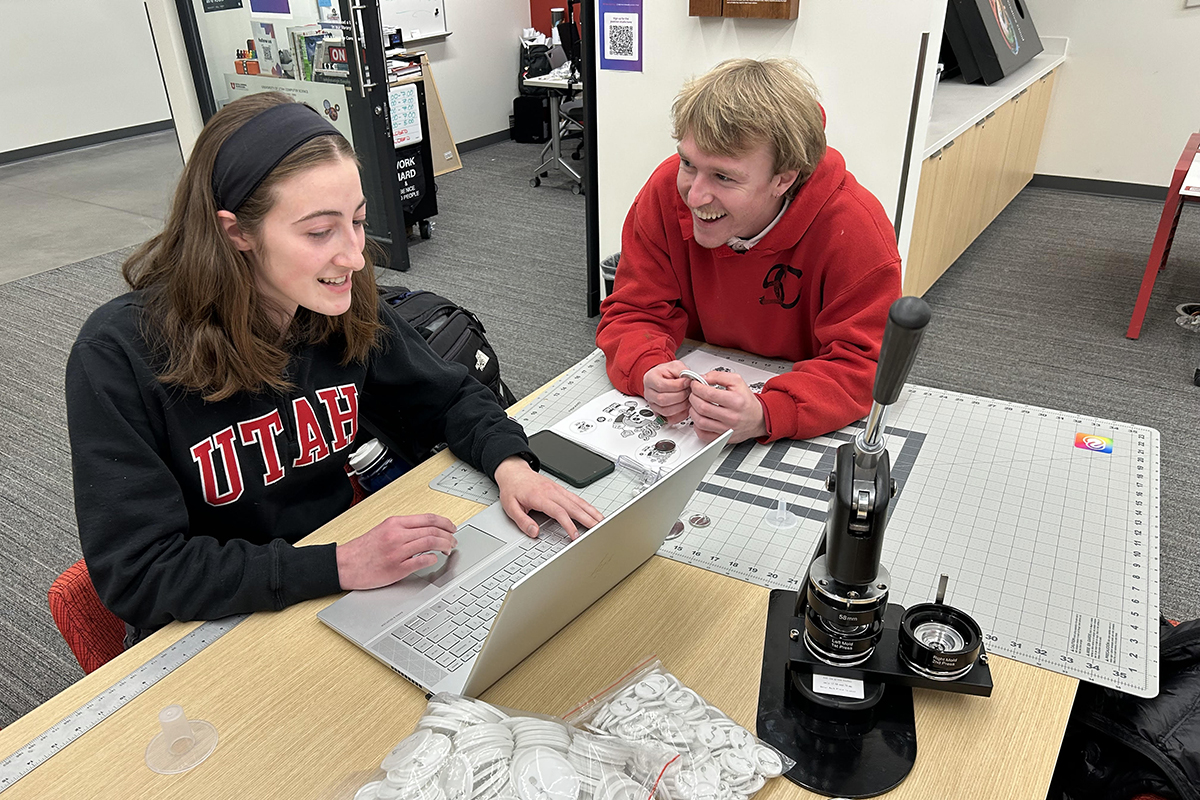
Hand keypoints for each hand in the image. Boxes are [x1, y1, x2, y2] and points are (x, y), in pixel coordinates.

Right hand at [336, 514, 458, 589]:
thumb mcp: (383, 530)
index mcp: (394, 523)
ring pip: (430, 543)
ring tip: (448, 549)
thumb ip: (403, 529)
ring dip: (444, 545)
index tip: (452, 527)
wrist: (344, 564)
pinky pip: (421, 561)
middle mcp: (397, 535)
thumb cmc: (362, 550)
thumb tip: (426, 530)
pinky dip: (432, 559)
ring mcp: (398, 552)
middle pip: (432, 530)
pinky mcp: (397, 568)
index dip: (445, 522)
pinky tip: (434, 559)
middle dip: (448, 535)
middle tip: (454, 540)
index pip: (428, 518)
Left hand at [494, 456, 603, 539]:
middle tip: (599, 530)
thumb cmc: (513, 489)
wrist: (514, 472)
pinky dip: (588, 506)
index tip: (575, 536)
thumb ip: (522, 521)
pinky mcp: (560, 489)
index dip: (569, 525)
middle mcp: (552, 492)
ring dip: (591, 512)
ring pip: (578, 501)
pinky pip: (577, 498)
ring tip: (602, 522)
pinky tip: (594, 513)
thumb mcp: (510, 507)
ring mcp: (558, 490)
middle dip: (588, 519)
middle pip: (574, 507)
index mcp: (540, 497)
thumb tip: (534, 532)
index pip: (559, 512)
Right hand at [642, 360, 691, 423]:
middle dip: (681, 396)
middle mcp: (649, 393)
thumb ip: (683, 371)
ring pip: (666, 411)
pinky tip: (685, 407)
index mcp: (650, 379)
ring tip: (688, 398)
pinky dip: (680, 415)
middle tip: (689, 391)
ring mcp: (653, 405)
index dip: (678, 385)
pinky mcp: (660, 414)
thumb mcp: (675, 366)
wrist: (664, 378)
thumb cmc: (668, 373)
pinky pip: (670, 419)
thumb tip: (693, 379)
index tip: (688, 382)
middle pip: (663, 400)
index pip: (662, 386)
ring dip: (681, 406)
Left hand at [688, 371, 766, 443]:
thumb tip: (703, 378)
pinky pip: (703, 434)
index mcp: (736, 401)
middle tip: (694, 393)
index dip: (697, 387)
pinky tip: (700, 417)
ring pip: (700, 421)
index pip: (709, 394)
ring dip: (693, 411)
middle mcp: (731, 417)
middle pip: (702, 407)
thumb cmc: (746, 401)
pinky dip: (697, 425)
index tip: (695, 384)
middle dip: (693, 398)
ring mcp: (726, 429)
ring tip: (696, 404)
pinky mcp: (722, 438)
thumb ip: (719, 376)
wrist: (758, 419)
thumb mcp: (737, 382)